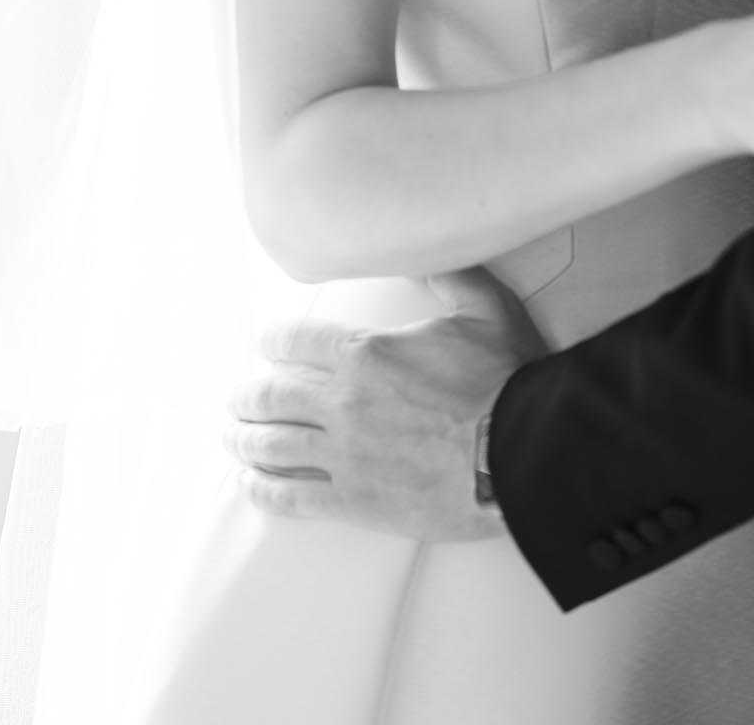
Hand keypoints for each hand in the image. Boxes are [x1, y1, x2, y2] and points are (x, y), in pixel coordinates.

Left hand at [225, 266, 548, 540]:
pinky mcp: (355, 500)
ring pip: (273, 444)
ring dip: (245, 439)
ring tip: (232, 438)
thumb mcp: (483, 308)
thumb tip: (424, 253)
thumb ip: (448, 276)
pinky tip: (252, 486)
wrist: (521, 454)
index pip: (298, 340)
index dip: (274, 339)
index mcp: (367, 353)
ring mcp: (345, 453)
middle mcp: (344, 401)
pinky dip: (265, 490)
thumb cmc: (506, 381)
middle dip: (247, 395)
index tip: (264, 343)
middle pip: (273, 395)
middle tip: (235, 398)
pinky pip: (294, 496)